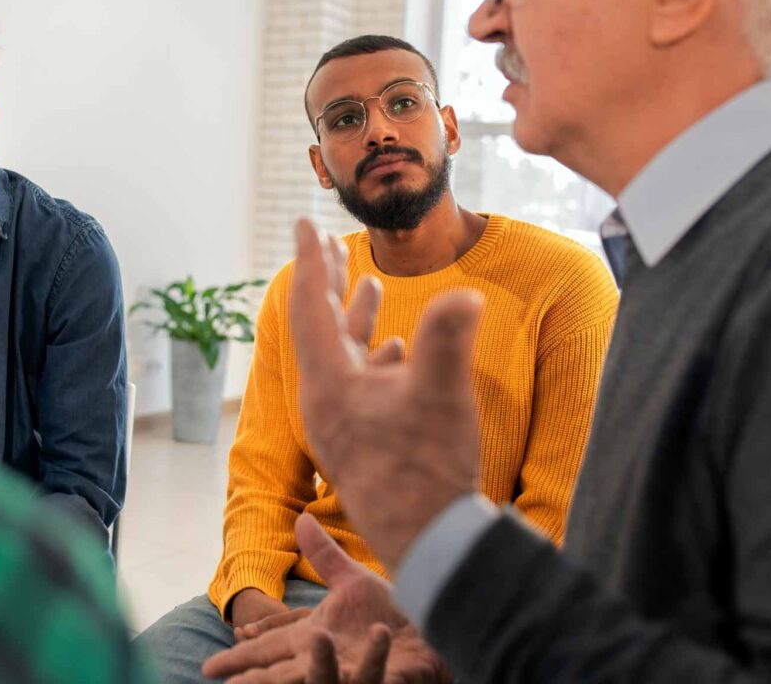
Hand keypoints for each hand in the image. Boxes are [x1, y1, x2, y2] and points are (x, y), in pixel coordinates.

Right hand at [204, 514, 447, 682]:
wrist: (433, 630)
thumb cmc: (390, 613)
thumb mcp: (352, 581)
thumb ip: (324, 555)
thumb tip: (300, 519)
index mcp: (315, 638)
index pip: (270, 648)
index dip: (243, 657)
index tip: (210, 667)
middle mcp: (331, 661)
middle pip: (286, 675)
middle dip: (259, 682)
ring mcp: (358, 675)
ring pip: (329, 679)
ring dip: (321, 665)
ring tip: (317, 641)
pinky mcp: (389, 680)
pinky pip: (381, 676)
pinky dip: (378, 659)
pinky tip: (380, 636)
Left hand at [288, 219, 483, 569]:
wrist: (429, 545)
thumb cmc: (427, 473)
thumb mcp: (440, 398)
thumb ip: (447, 340)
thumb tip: (465, 295)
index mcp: (329, 384)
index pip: (312, 308)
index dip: (312, 262)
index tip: (305, 224)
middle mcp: (326, 400)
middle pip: (320, 327)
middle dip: (327, 282)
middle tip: (327, 243)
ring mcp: (342, 422)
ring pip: (341, 355)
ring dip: (353, 317)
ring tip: (364, 283)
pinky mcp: (362, 440)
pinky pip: (360, 383)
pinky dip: (374, 356)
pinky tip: (395, 349)